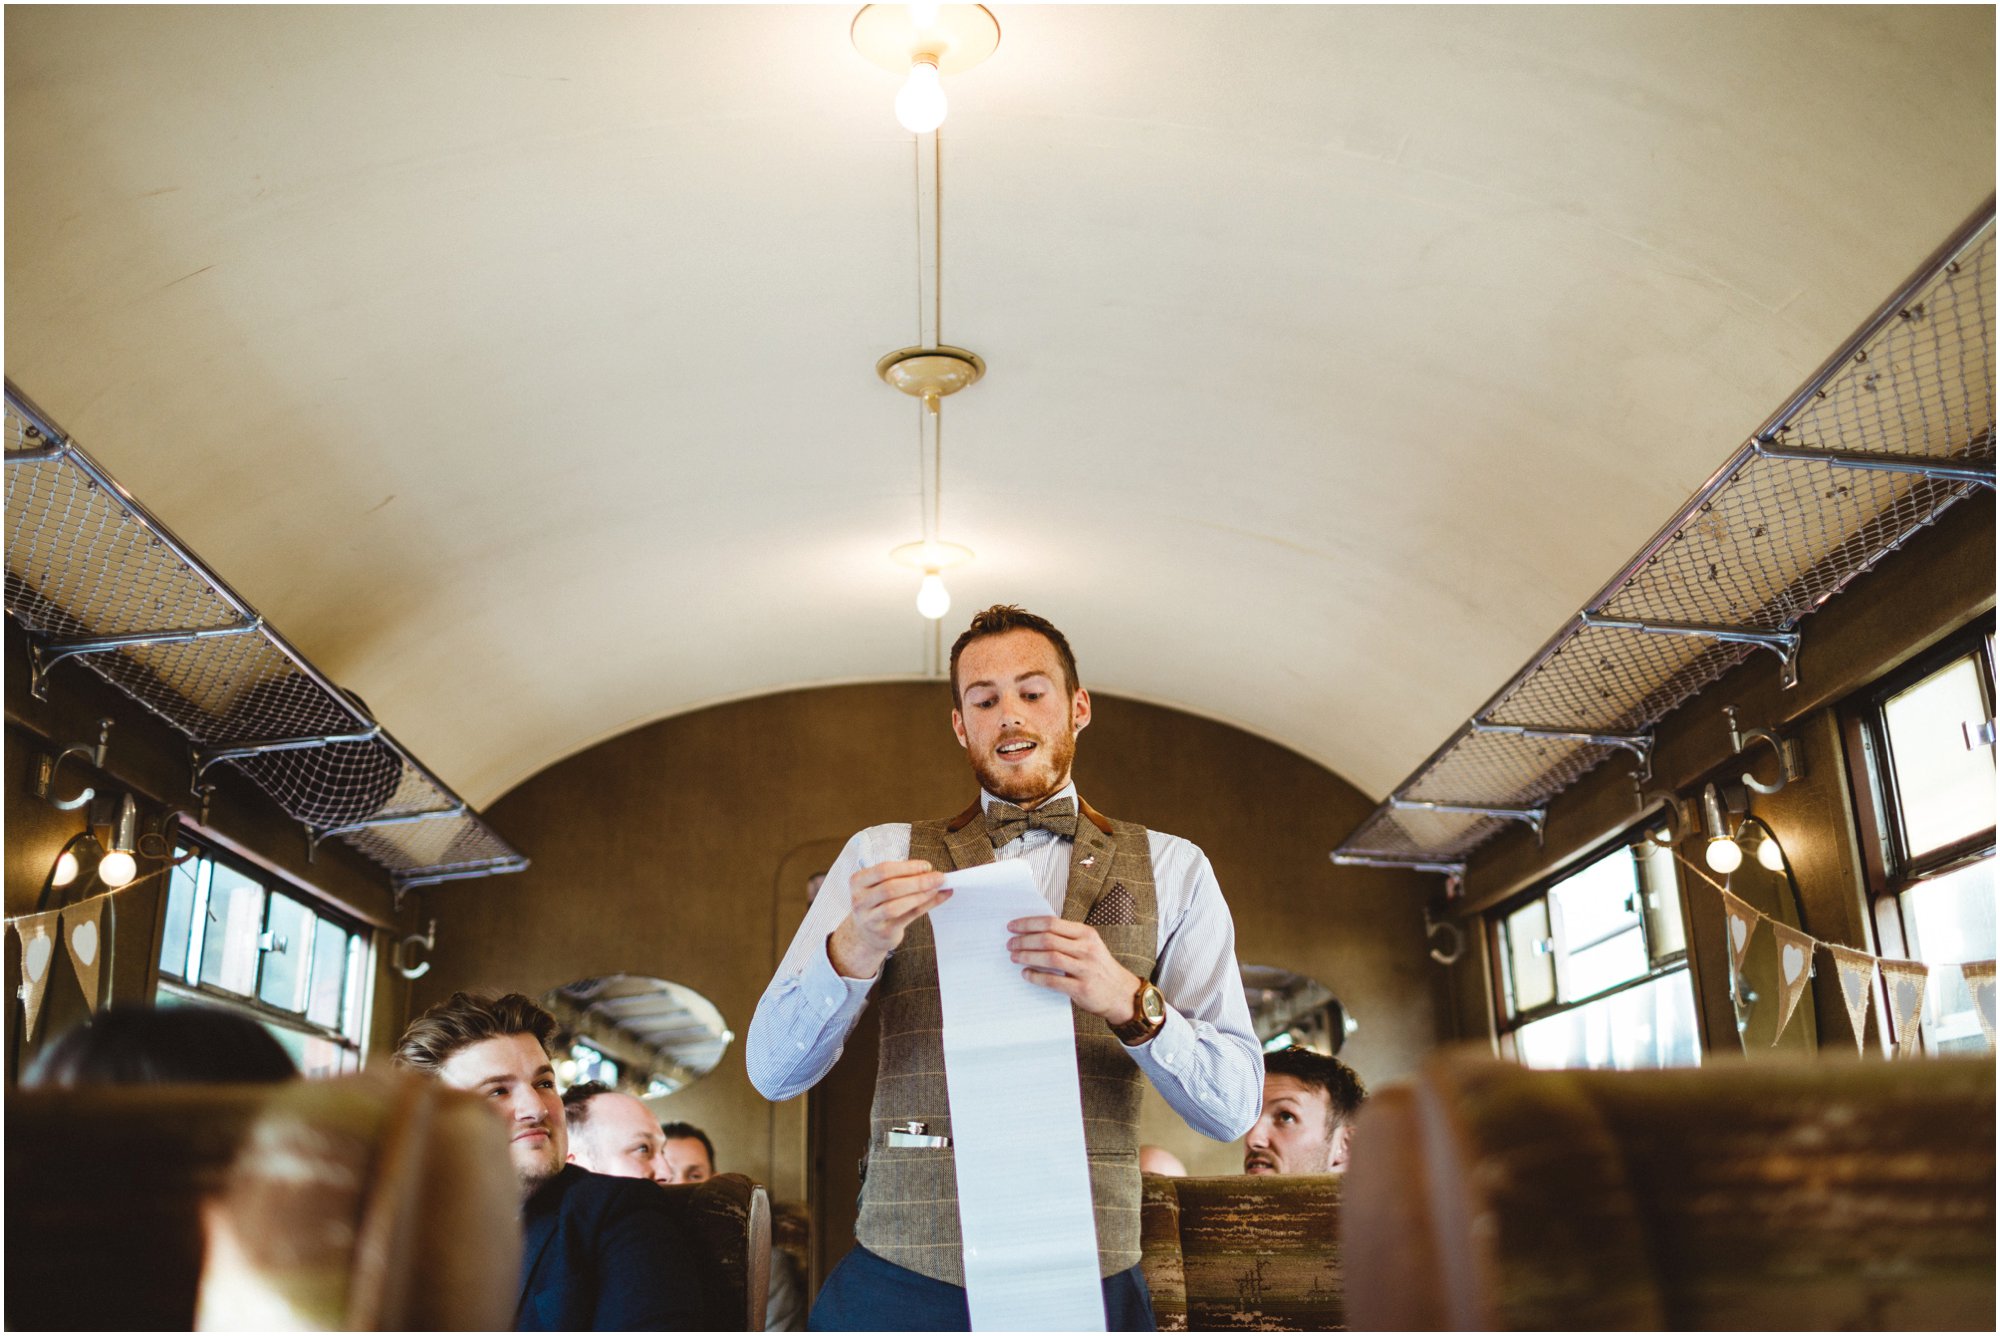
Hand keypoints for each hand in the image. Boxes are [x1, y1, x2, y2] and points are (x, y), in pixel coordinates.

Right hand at [828, 860, 950, 979]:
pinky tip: (937, 898)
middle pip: (890, 887)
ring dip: (920, 895)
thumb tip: (932, 872)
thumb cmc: (878, 903)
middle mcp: (860, 900)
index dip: (907, 867)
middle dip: (917, 881)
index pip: (883, 870)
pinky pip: (907, 917)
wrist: (866, 933)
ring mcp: (870, 918)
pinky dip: (925, 906)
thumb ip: (904, 878)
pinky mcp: (883, 931)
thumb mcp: (882, 886)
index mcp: (858, 882)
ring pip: (896, 906)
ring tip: (936, 888)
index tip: (926, 866)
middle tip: (938, 877)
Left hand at [1006, 916, 1141, 1021]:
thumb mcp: (1089, 946)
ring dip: (1027, 956)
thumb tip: (1033, 933)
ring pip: (1050, 957)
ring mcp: (1085, 969)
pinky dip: (1036, 976)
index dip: (1029, 923)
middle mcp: (1087, 949)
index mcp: (1086, 934)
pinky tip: (1026, 974)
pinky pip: (1053, 980)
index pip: (1052, 923)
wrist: (1122, 994)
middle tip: (1010, 944)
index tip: (1013, 926)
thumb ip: (1067, 938)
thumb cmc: (1100, 968)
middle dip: (1024, 940)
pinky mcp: (1082, 988)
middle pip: (1048, 939)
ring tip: (1014, 956)